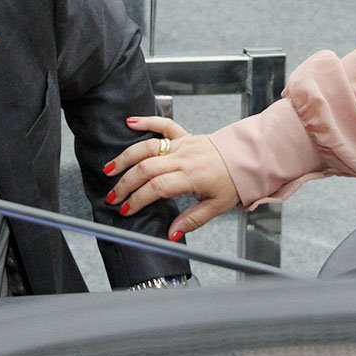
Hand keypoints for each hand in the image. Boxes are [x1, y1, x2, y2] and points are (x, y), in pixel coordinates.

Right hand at [104, 116, 239, 240]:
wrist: (245, 159)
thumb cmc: (232, 182)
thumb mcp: (216, 207)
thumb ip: (192, 220)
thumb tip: (171, 235)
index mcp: (191, 177)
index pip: (157, 187)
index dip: (138, 199)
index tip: (126, 209)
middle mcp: (184, 158)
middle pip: (147, 168)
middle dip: (125, 183)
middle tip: (113, 196)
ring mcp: (183, 144)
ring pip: (148, 147)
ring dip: (126, 157)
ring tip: (110, 169)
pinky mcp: (185, 135)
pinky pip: (164, 124)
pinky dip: (147, 121)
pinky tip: (130, 123)